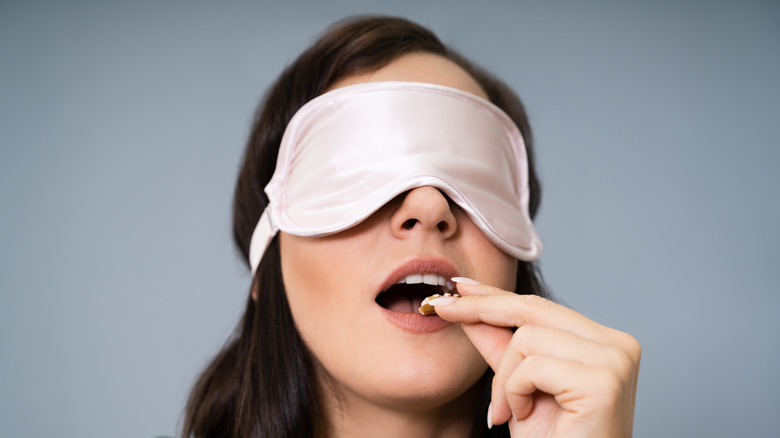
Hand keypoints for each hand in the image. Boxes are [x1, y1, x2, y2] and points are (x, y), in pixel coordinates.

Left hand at [431, 279, 640, 436]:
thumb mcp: (516, 384)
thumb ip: (498, 344)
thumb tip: (467, 304)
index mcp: (603, 342)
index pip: (539, 308)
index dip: (495, 295)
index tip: (459, 286)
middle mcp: (618, 344)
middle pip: (532, 311)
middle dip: (481, 311)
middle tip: (441, 310)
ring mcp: (615, 360)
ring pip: (527, 338)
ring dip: (504, 379)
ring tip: (511, 411)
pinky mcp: (604, 381)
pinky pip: (533, 365)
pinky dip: (515, 391)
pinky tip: (524, 415)